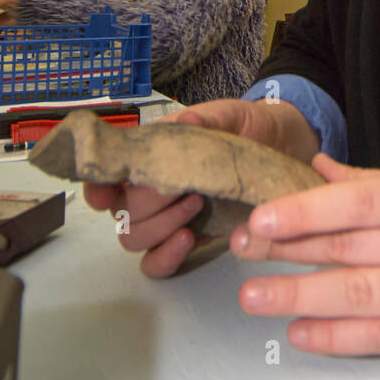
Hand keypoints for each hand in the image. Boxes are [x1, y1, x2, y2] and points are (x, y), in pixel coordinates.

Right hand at [83, 97, 320, 277]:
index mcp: (149, 157)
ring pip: (133, 238)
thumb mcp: (230, 116)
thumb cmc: (247, 127)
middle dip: (146, 203)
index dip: (96, 186)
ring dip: (158, 226)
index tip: (105, 191)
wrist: (283, 147)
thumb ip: (206, 120)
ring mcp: (167, 218)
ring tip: (195, 205)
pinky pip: (157, 263)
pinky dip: (165, 256)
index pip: (106, 175)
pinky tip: (187, 238)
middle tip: (183, 188)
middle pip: (120, 211)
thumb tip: (187, 120)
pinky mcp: (188, 240)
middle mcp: (150, 190)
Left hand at [231, 157, 379, 354]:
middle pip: (347, 251)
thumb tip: (314, 172)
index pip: (355, 206)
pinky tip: (300, 332)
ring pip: (355, 298)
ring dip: (297, 298)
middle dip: (286, 253)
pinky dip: (336, 337)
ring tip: (253, 297)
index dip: (302, 213)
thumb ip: (374, 184)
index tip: (259, 218)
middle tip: (240, 251)